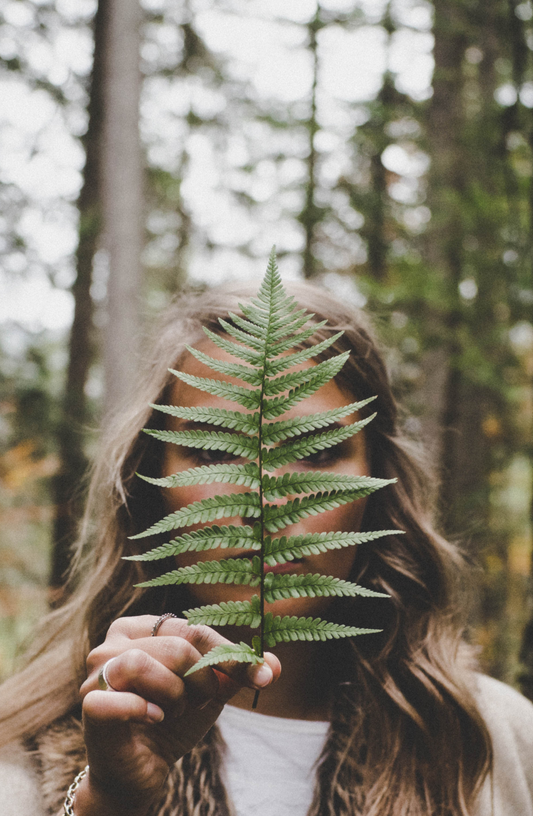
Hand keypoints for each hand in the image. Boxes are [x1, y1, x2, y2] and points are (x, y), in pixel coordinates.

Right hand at [77, 615, 279, 815]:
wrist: (141, 771)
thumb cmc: (172, 720)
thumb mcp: (210, 693)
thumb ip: (237, 674)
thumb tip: (275, 666)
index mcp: (141, 627)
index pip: (193, 628)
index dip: (231, 655)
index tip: (263, 677)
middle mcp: (113, 642)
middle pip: (174, 647)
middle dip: (201, 682)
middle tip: (197, 703)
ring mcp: (96, 673)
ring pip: (142, 664)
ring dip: (173, 695)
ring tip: (173, 711)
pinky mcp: (91, 705)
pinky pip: (120, 698)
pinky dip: (144, 710)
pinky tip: (154, 719)